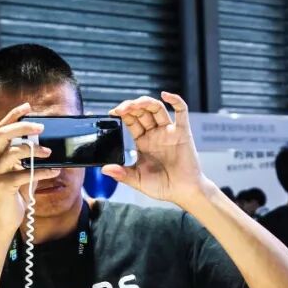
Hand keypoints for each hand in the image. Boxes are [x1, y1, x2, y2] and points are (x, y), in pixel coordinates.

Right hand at [0, 103, 58, 234]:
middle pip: (3, 134)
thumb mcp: (22, 172)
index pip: (1, 128)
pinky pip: (24, 174)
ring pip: (13, 152)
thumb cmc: (15, 195)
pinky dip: (43, 171)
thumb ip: (29, 159)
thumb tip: (46, 146)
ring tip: (49, 152)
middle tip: (41, 127)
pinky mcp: (3, 186)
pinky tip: (54, 171)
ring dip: (35, 150)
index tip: (28, 106)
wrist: (5, 220)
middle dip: (23, 126)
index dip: (13, 115)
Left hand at [102, 93, 208, 208]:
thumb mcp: (138, 181)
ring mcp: (169, 131)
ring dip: (145, 102)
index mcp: (143, 142)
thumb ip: (122, 174)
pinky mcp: (183, 132)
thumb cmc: (163, 187)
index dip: (122, 114)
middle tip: (121, 109)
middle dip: (131, 107)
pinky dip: (175, 100)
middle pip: (142, 111)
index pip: (131, 121)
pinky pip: (181, 112)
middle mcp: (155, 134)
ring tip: (135, 104)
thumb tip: (104, 169)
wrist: (183, 192)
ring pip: (157, 108)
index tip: (112, 113)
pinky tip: (165, 95)